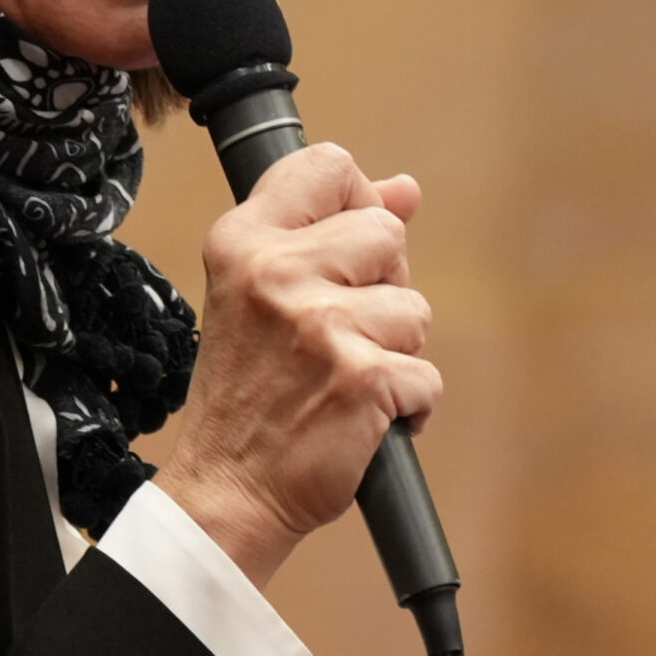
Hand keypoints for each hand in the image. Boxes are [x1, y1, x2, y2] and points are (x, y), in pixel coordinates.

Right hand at [153, 143, 439, 590]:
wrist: (228, 489)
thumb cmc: (249, 394)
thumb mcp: (264, 295)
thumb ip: (331, 234)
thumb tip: (406, 189)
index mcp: (243, 241)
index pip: (326, 166)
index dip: (357, 201)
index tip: (347, 249)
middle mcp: (274, 271)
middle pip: (386, 233)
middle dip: (382, 287)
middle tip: (335, 334)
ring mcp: (319, 324)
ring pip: (415, 309)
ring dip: (395, 352)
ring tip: (342, 380)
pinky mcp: (362, 377)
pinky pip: (427, 376)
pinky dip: (409, 406)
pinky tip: (365, 418)